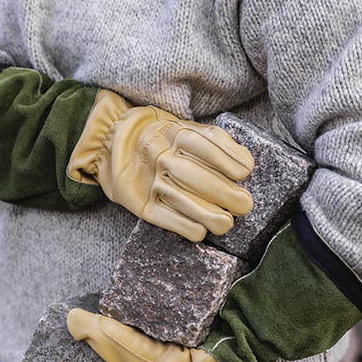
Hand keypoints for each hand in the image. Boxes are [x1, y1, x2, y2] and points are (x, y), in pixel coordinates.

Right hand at [66, 89, 254, 241]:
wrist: (115, 142)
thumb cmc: (164, 139)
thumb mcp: (188, 130)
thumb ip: (217, 143)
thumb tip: (246, 164)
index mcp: (175, 134)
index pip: (203, 145)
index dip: (226, 159)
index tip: (245, 172)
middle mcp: (161, 156)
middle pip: (192, 175)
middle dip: (222, 192)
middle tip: (244, 205)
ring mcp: (149, 180)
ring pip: (179, 199)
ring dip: (206, 214)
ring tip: (226, 223)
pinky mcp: (140, 203)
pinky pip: (162, 217)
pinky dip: (183, 226)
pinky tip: (201, 231)